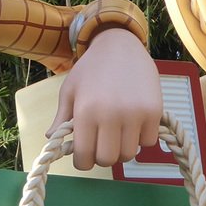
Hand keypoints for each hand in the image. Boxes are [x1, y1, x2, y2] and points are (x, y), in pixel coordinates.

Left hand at [49, 29, 161, 171]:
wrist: (120, 44)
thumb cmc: (91, 68)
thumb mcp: (70, 90)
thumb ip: (61, 117)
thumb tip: (50, 137)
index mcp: (86, 112)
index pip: (84, 157)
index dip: (83, 161)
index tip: (85, 156)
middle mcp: (111, 115)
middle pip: (108, 160)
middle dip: (102, 156)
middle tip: (102, 144)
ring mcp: (135, 114)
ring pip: (129, 154)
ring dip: (122, 149)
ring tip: (117, 134)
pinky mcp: (154, 111)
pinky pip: (148, 142)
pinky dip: (141, 138)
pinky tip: (134, 125)